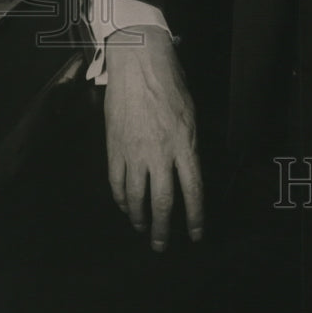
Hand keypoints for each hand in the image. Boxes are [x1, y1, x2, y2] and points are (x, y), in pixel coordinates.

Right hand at [104, 25, 203, 251]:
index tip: (197, 235)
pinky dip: (121, 200)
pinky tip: (126, 207)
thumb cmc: (171, 84)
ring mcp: (134, 152)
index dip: (196, 217)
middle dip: (165, 229)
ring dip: (140, 219)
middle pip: (163, 202)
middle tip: (163, 247)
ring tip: (143, 229)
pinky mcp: (114, 148)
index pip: (193, 190)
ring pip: (136, 197)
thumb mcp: (192, 115)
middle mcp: (160, 153)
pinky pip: (116, 183)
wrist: (139, 65)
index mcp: (185, 144)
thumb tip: (189, 172)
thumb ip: (190, 146)